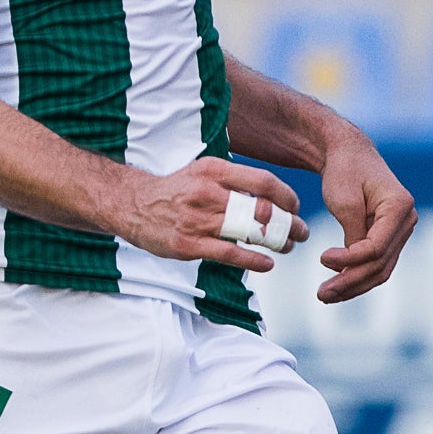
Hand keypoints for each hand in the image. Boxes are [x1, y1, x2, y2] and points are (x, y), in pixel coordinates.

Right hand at [113, 156, 303, 273]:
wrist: (132, 204)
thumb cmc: (176, 190)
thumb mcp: (203, 172)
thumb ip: (233, 180)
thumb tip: (271, 195)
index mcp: (213, 170)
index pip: (262, 181)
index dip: (286, 196)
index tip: (295, 207)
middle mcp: (206, 193)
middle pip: (260, 209)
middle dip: (287, 223)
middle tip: (300, 231)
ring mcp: (196, 220)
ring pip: (247, 233)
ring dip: (274, 243)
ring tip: (287, 247)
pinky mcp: (187, 244)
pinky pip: (228, 254)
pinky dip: (252, 260)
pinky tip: (267, 263)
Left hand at [311, 127, 414, 303]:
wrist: (349, 154)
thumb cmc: (345, 171)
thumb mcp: (344, 200)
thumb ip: (352, 233)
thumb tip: (352, 266)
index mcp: (400, 206)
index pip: (376, 247)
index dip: (349, 259)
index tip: (321, 258)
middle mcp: (407, 220)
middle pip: (380, 263)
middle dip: (350, 281)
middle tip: (321, 294)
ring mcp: (401, 230)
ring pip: (380, 269)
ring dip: (353, 286)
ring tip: (326, 296)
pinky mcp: (390, 237)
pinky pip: (376, 263)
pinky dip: (357, 277)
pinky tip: (337, 288)